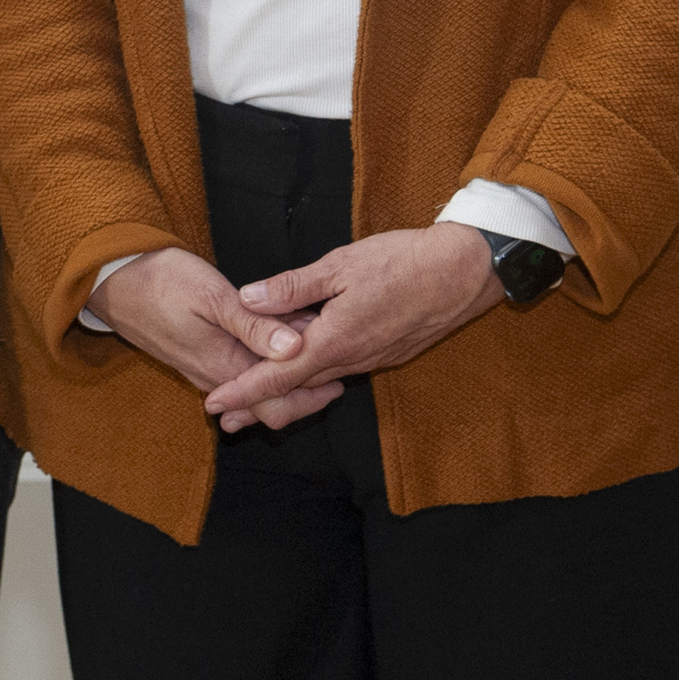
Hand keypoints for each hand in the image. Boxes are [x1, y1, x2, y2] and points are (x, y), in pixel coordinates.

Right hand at [90, 249, 345, 430]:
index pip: (276, 399)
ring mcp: (201, 370)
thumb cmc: (161, 280)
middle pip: (266, 405)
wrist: (111, 279)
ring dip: (282, 382)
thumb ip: (254, 324)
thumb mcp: (212, 295)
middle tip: (334, 378)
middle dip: (302, 395)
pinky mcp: (194, 358)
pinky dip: (261, 373)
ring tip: (310, 362)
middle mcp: (213, 377)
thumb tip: (294, 348)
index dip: (311, 395)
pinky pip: (236, 378)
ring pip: (251, 393)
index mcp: (223, 365)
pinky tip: (272, 353)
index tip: (340, 380)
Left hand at [204, 224, 506, 429]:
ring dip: (287, 390)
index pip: (277, 376)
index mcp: (335, 340)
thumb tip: (248, 298)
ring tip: (256, 397)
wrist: (465, 273)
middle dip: (257, 402)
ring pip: (320, 381)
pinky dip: (315, 373)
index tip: (213, 405)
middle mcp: (353, 360)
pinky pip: (342, 369)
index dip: (243, 392)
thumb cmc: (403, 262)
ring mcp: (372, 360)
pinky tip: (303, 363)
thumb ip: (292, 287)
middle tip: (224, 417)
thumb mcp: (340, 265)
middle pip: (296, 389)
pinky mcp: (387, 353)